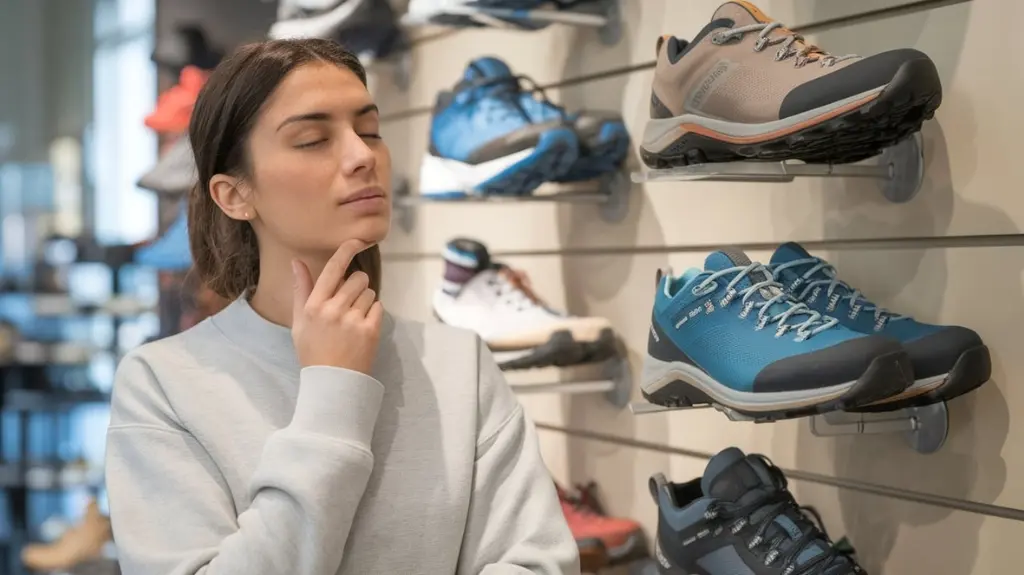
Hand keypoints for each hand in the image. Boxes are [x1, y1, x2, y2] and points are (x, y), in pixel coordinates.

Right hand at [291, 239, 383, 372]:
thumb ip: (301, 289)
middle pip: (358, 278)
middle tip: (350, 301)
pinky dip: (373, 313)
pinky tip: (362, 327)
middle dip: (357, 284)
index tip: (355, 241)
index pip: (332, 270)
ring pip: (369, 292)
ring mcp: (353, 320)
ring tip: (354, 318)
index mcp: (314, 305)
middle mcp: (333, 310)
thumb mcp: (300, 320)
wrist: (332, 381)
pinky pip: (378, 307)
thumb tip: (297, 261)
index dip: (345, 251)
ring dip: (365, 300)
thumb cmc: (313, 350)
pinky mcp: (370, 330)